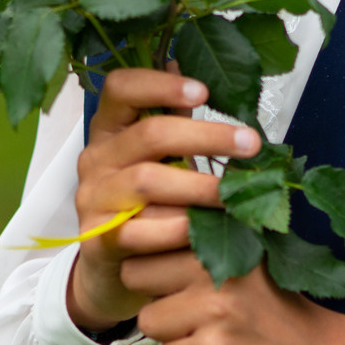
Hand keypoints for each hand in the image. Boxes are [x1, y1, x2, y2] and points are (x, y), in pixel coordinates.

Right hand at [67, 68, 261, 333]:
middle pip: (149, 134)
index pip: (119, 87)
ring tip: (236, 194)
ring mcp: (93, 199)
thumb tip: (200, 73)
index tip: (204, 92)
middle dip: (206, 136)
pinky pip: (138, 232)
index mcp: (109, 129)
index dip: (160, 84)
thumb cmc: (148, 204)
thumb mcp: (158, 159)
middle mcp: (95, 158)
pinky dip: (176, 231)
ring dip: (199, 186)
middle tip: (251, 144)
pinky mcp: (98, 240)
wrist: (115, 271)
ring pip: (146, 182)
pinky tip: (204, 233)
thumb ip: (174, 122)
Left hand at [127, 250, 344, 344]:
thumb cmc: (284, 314)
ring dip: (171, 337)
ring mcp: (214, 308)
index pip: (150, 231)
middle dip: (156, 297)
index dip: (153, 256)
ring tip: (211, 339)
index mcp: (225, 236)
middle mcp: (217, 265)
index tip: (172, 273)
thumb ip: (208, 245)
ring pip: (148, 321)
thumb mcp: (250, 264)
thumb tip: (139, 232)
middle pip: (136, 274)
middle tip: (193, 313)